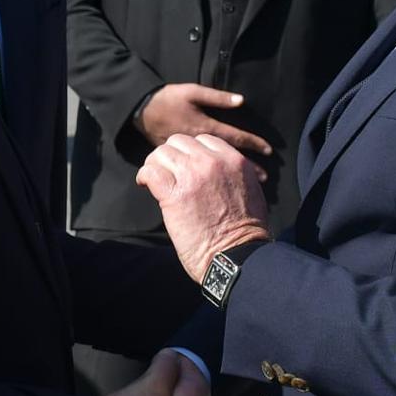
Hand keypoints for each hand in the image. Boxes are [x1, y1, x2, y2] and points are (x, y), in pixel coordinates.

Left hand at [136, 133, 269, 281]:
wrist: (237, 255)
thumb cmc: (244, 232)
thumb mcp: (250, 190)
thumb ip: (232, 174)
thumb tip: (215, 173)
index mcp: (234, 160)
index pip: (203, 140)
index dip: (190, 153)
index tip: (185, 167)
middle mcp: (212, 162)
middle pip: (179, 142)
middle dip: (171, 156)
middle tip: (168, 174)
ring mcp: (193, 176)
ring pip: (162, 153)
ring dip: (156, 165)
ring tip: (155, 180)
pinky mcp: (174, 194)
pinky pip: (151, 171)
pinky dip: (145, 176)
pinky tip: (145, 185)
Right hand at [137, 84, 271, 177]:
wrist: (142, 111)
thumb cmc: (169, 99)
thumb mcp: (193, 92)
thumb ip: (217, 97)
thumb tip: (241, 101)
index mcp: (204, 127)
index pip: (234, 136)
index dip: (252, 143)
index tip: (269, 150)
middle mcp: (199, 145)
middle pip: (228, 157)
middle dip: (247, 166)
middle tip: (264, 177)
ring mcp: (188, 156)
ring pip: (215, 167)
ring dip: (233, 174)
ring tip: (249, 184)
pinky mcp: (177, 162)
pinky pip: (199, 171)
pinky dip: (213, 177)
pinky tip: (222, 184)